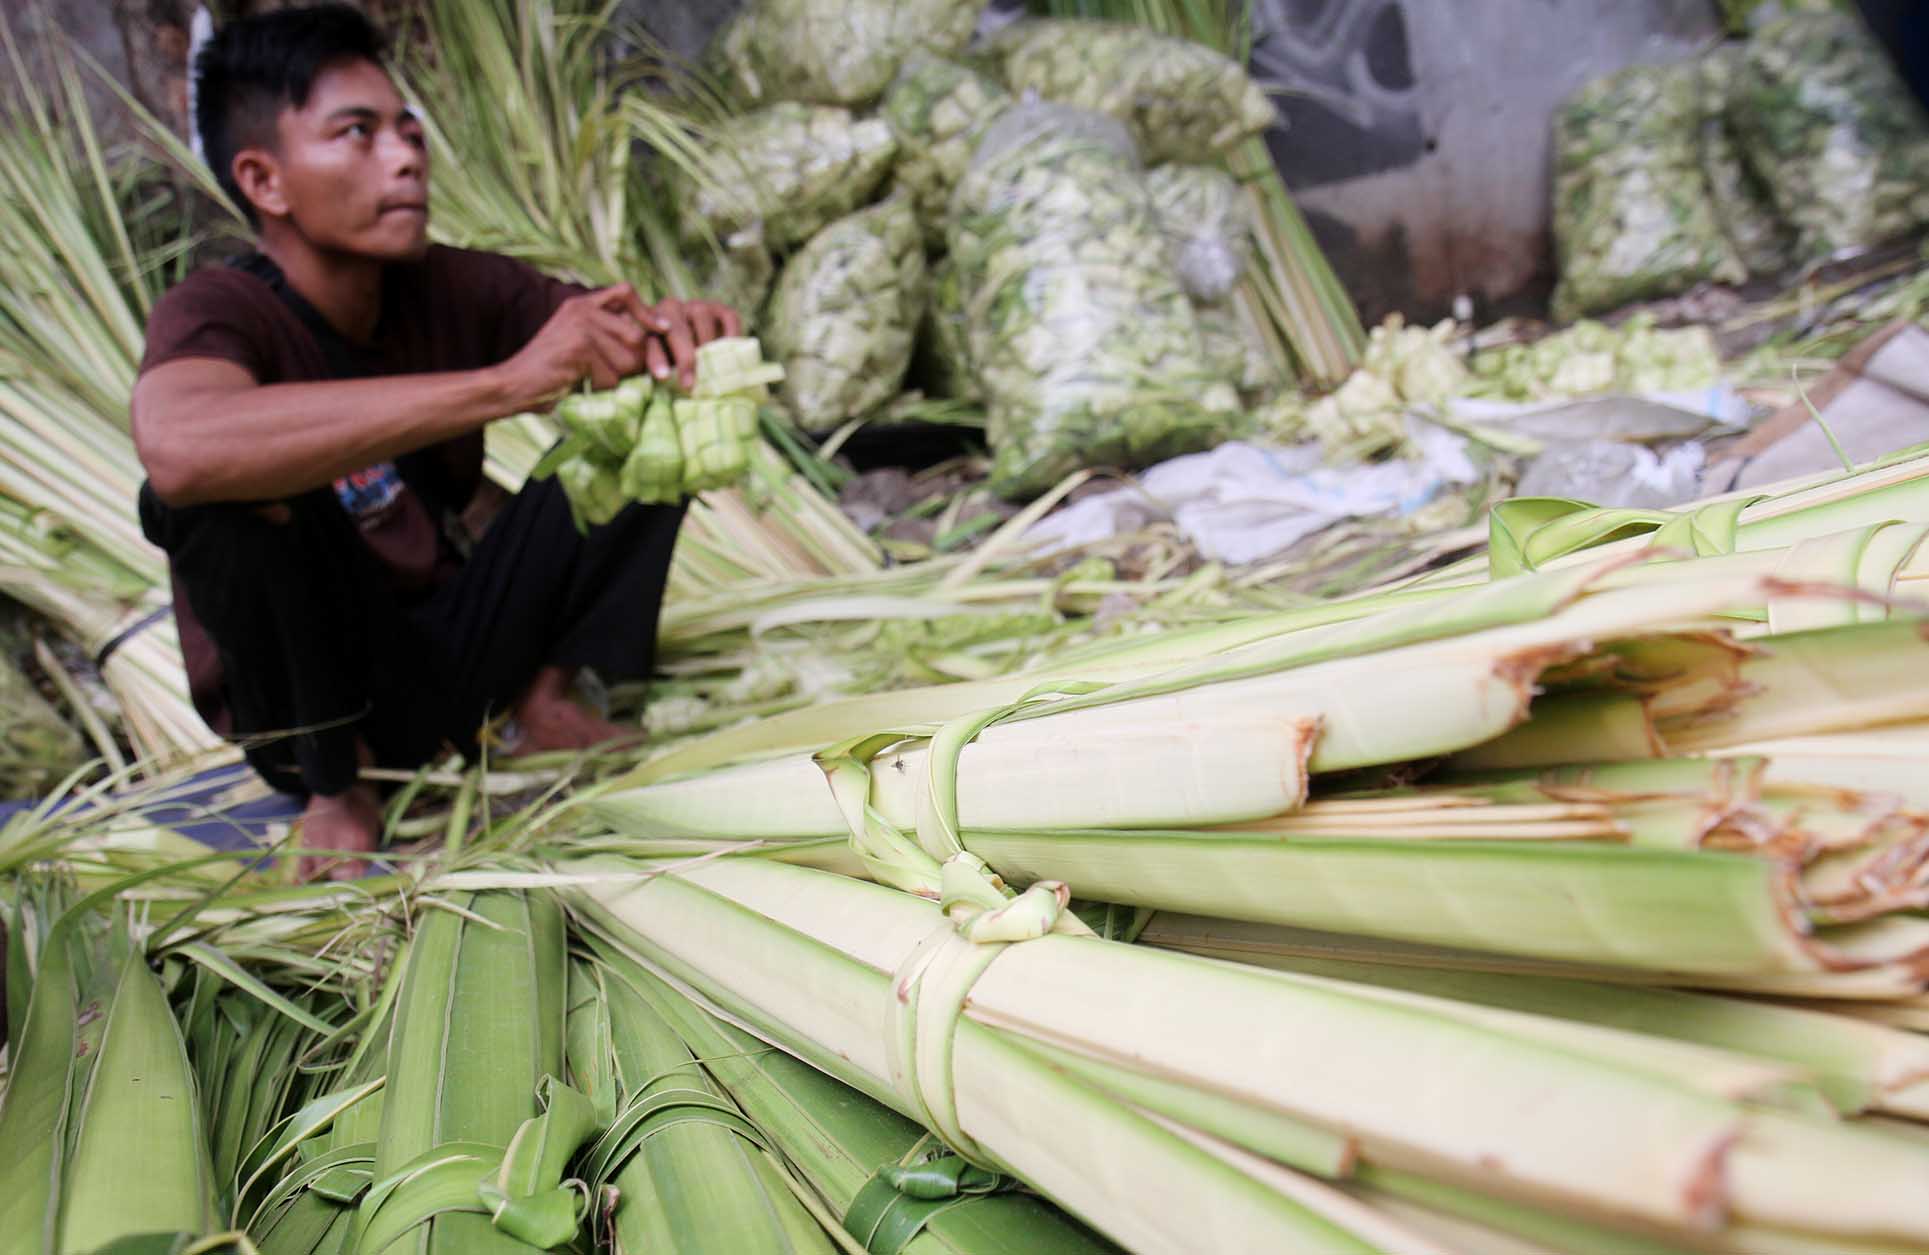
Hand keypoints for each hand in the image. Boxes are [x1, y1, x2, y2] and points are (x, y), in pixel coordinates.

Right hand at [498, 283, 656, 408]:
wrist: (515, 384)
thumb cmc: (553, 371)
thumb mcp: (582, 343)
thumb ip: (610, 334)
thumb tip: (656, 339)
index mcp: (582, 304)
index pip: (625, 291)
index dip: (646, 310)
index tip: (662, 329)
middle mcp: (582, 309)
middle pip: (636, 335)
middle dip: (632, 363)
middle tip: (605, 373)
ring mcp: (581, 327)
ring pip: (627, 360)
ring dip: (614, 378)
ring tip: (587, 377)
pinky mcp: (580, 348)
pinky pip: (611, 376)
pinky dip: (600, 387)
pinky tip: (578, 382)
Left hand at [642, 298, 742, 389]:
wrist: (693, 344)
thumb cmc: (671, 359)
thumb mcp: (657, 363)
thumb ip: (656, 367)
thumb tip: (662, 379)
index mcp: (651, 322)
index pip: (651, 338)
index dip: (657, 358)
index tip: (663, 378)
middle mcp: (673, 308)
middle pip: (677, 328)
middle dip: (684, 358)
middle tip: (689, 384)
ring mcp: (698, 307)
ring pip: (701, 316)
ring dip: (706, 343)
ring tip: (711, 368)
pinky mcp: (721, 310)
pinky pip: (729, 318)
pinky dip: (732, 334)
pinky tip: (731, 351)